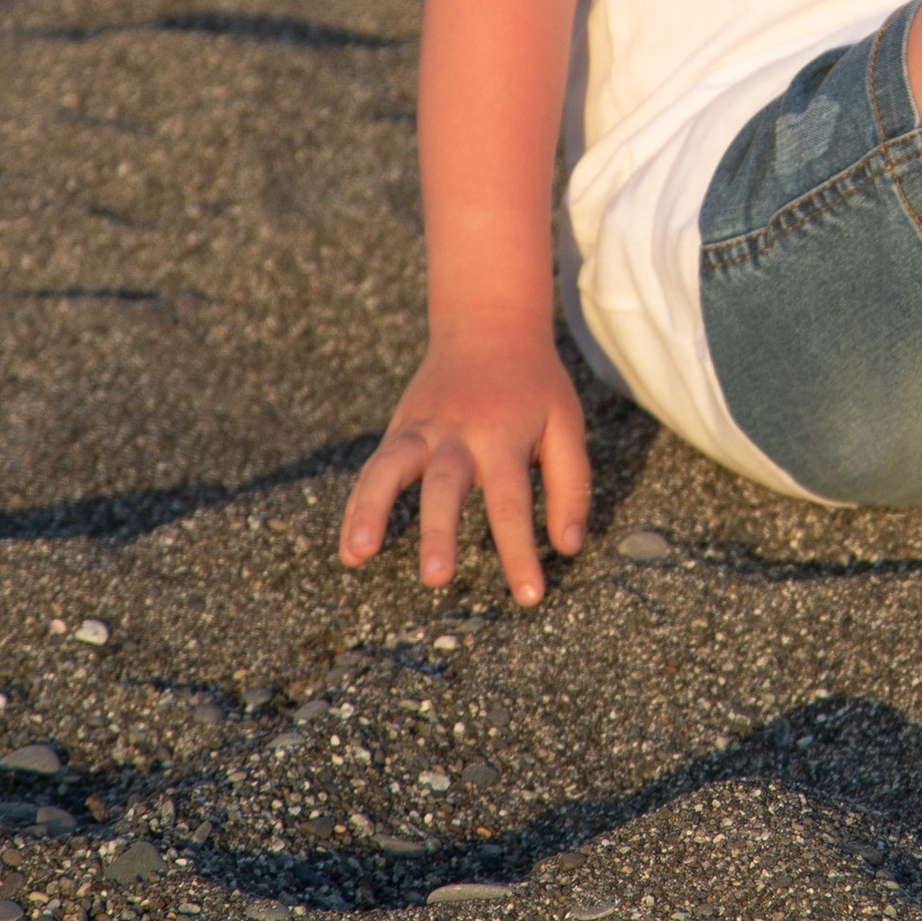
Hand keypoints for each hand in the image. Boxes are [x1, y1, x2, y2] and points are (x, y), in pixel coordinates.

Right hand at [340, 324, 590, 607]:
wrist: (489, 323)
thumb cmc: (534, 385)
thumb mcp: (566, 424)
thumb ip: (571, 484)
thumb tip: (568, 546)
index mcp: (503, 436)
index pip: (513, 503)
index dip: (520, 552)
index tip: (529, 597)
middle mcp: (456, 434)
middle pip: (444, 485)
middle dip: (438, 532)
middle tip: (436, 578)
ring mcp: (420, 429)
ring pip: (388, 468)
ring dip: (371, 511)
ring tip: (359, 555)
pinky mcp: (398, 430)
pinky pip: (372, 470)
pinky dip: (356, 507)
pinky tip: (350, 549)